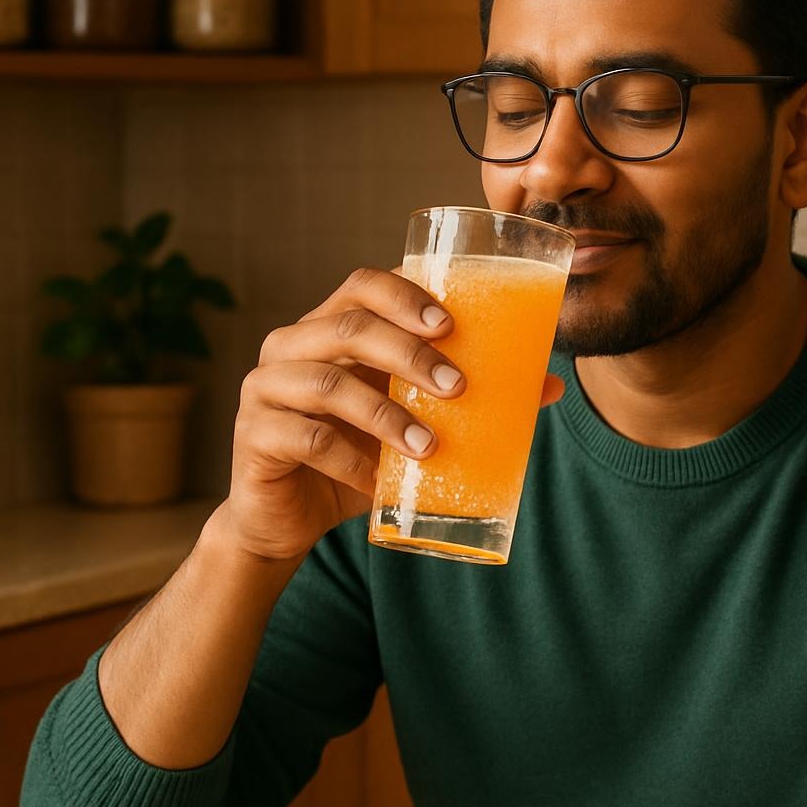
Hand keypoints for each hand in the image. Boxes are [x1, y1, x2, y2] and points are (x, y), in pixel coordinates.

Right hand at [223, 266, 565, 562]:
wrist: (287, 519)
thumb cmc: (356, 456)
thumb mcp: (411, 422)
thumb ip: (466, 399)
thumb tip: (551, 384)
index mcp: (330, 326)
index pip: (364, 286)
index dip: (405, 295)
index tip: (452, 323)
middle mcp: (291, 345)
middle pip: (349, 326)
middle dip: (409, 353)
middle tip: (458, 386)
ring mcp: (266, 387)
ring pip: (327, 382)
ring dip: (385, 413)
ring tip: (431, 446)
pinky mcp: (255, 435)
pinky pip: (305, 437)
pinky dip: (350, 459)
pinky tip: (379, 481)